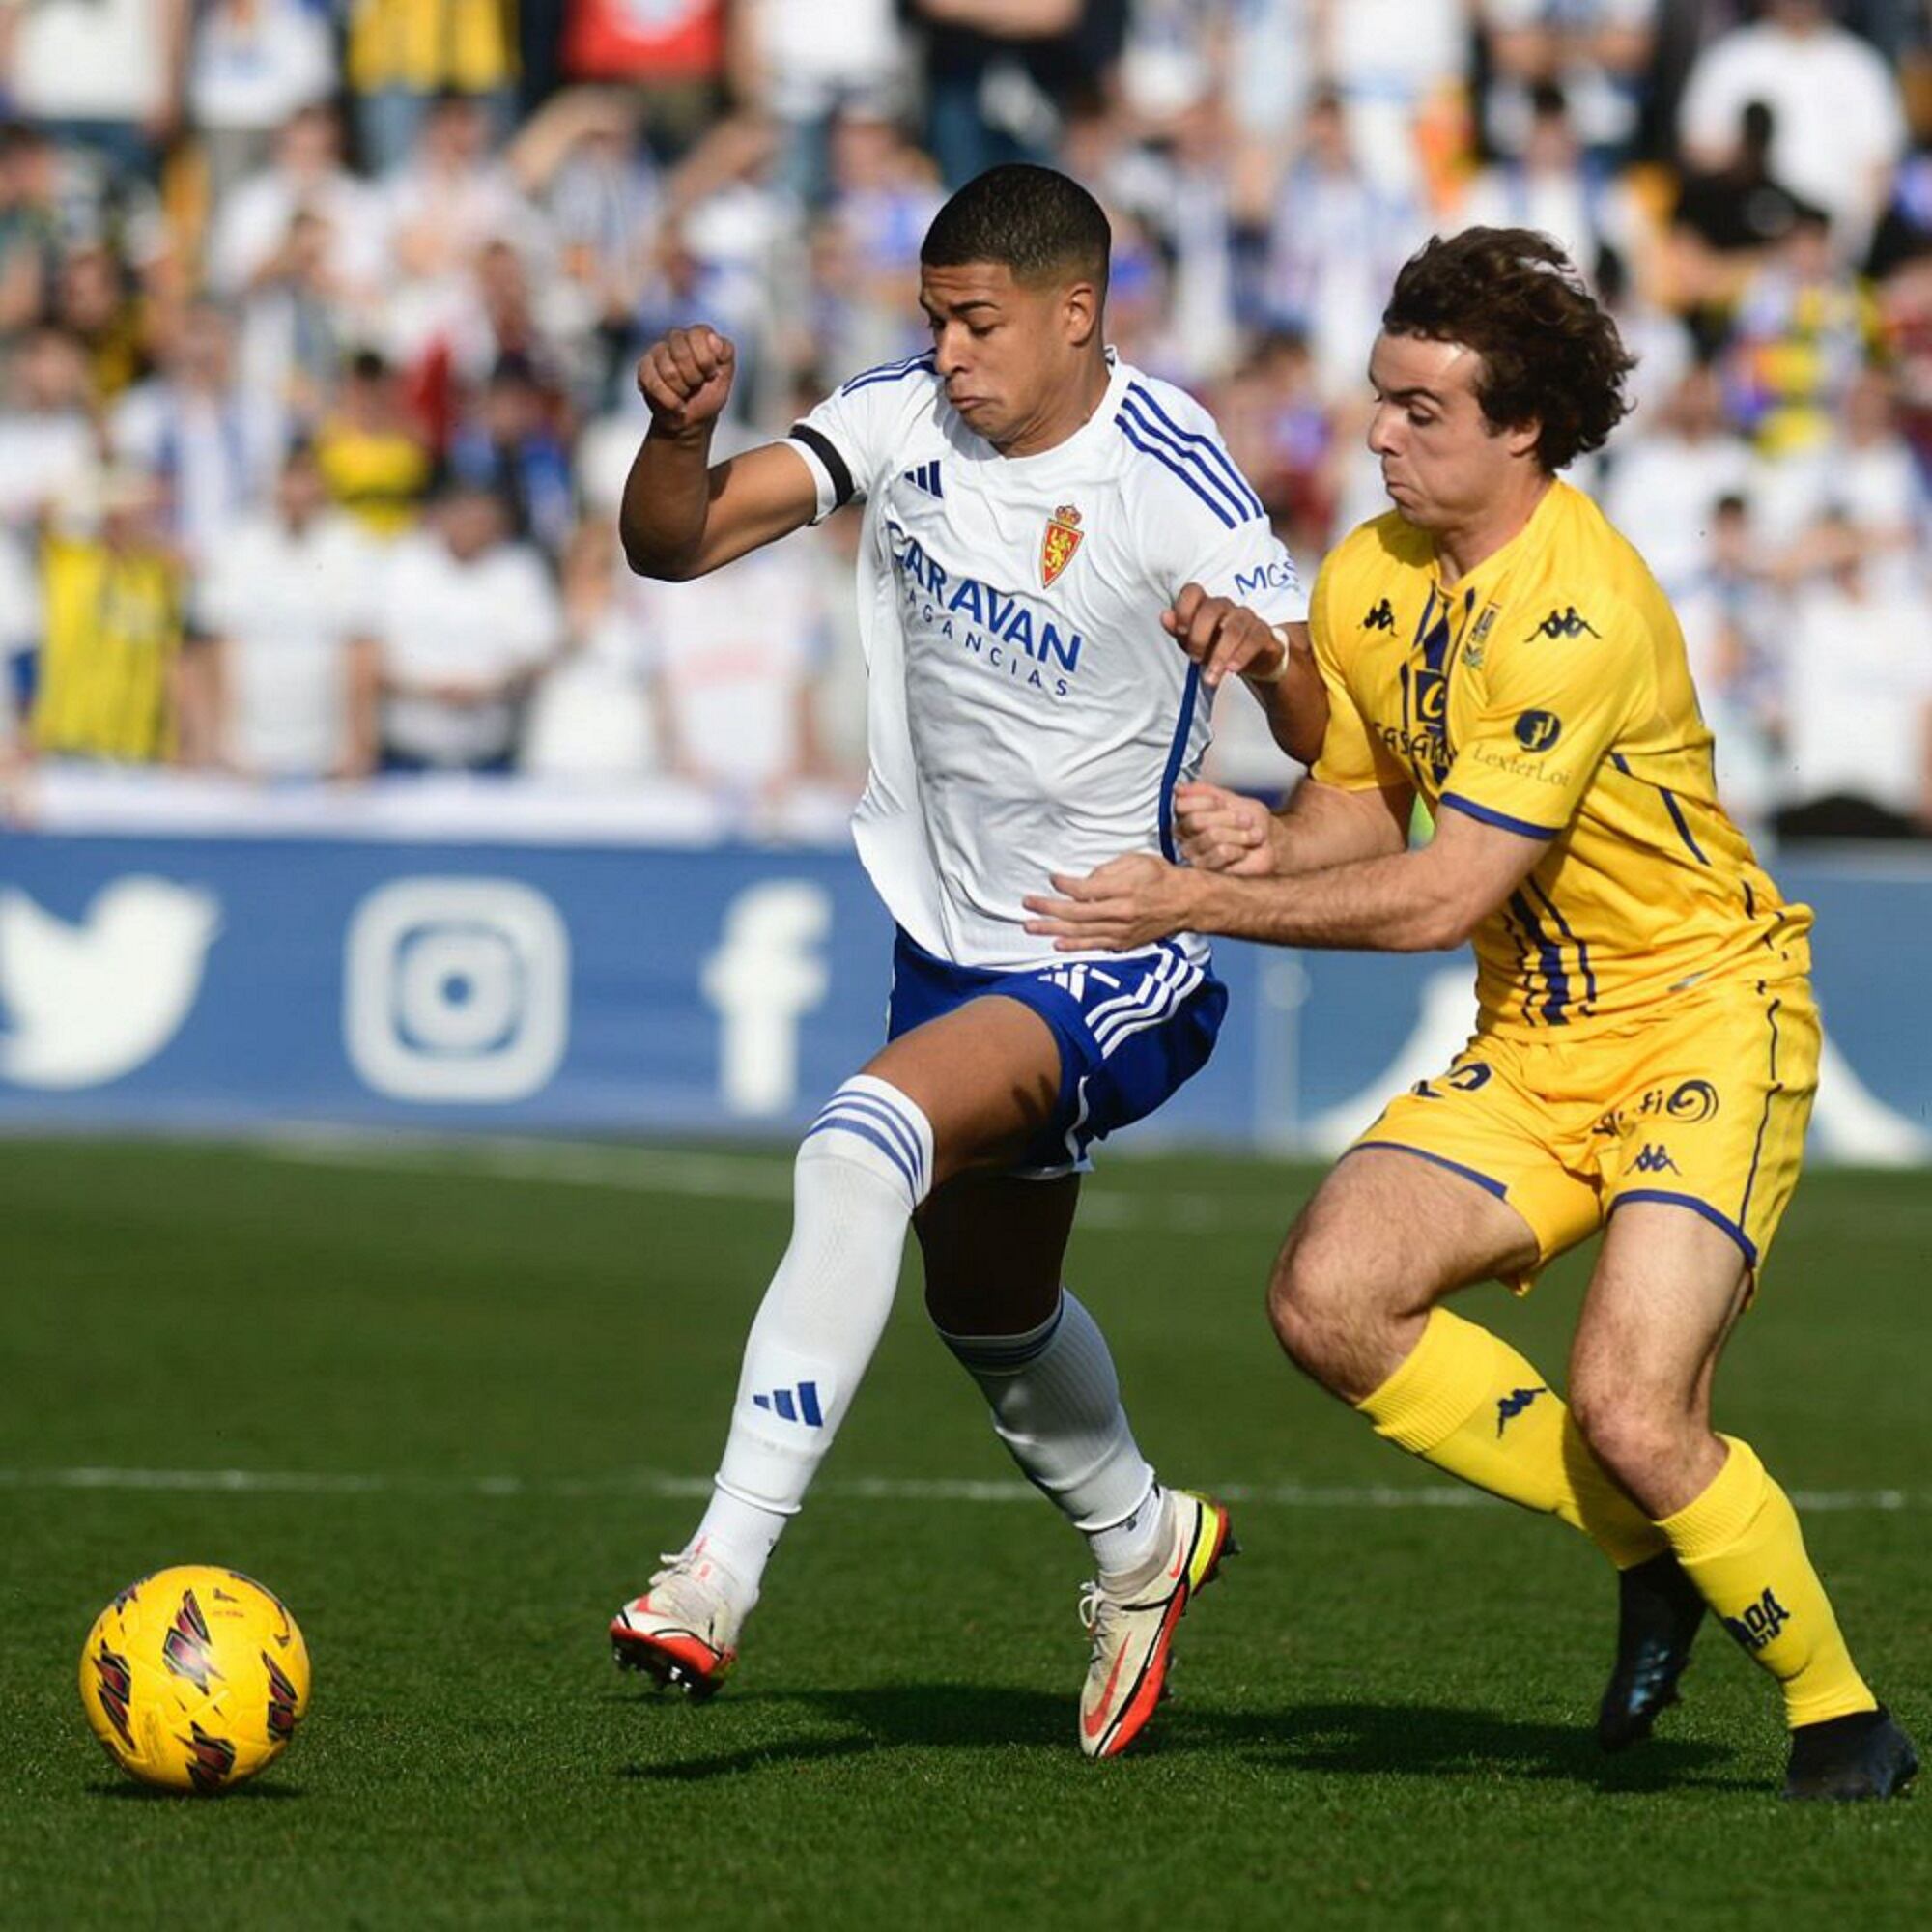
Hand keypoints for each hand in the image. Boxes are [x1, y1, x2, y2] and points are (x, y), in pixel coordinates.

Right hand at [636, 326, 736, 437]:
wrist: (690, 420)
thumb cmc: (709, 395)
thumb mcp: (725, 376)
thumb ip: (725, 354)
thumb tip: (714, 339)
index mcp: (699, 335)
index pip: (698, 335)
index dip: (706, 360)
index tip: (711, 374)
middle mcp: (677, 337)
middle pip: (681, 353)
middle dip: (694, 378)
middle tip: (697, 385)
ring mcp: (658, 351)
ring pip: (667, 371)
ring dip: (681, 391)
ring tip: (685, 394)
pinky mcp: (644, 367)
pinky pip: (653, 383)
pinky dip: (669, 400)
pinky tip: (676, 404)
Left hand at [1023, 853, 1199, 952]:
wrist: (1186, 904)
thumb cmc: (1160, 877)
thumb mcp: (1137, 861)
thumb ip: (1108, 870)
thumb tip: (1083, 881)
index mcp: (1124, 890)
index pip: (1084, 889)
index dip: (1064, 885)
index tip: (1052, 878)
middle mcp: (1121, 914)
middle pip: (1076, 914)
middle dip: (1048, 908)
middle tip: (1027, 903)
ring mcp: (1121, 932)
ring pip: (1080, 933)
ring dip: (1052, 930)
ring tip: (1030, 926)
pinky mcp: (1124, 943)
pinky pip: (1094, 946)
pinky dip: (1075, 946)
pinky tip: (1056, 944)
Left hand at [1162, 582, 1284, 689]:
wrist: (1253, 659)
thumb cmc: (1219, 647)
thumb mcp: (1194, 642)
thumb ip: (1179, 631)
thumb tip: (1165, 616)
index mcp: (1205, 606)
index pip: (1192, 592)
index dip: (1184, 609)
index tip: (1181, 632)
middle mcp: (1225, 607)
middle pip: (1212, 609)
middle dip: (1200, 636)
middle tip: (1196, 659)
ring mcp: (1245, 617)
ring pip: (1234, 627)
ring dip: (1220, 654)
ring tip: (1212, 676)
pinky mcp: (1262, 632)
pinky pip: (1254, 639)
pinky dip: (1241, 655)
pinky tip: (1232, 669)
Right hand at [1174, 780, 1277, 874]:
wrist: (1270, 844)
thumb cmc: (1251, 822)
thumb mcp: (1232, 799)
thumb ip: (1206, 792)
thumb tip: (1178, 789)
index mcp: (1187, 815)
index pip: (1180, 805)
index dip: (1205, 801)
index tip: (1223, 802)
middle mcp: (1185, 835)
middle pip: (1196, 821)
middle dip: (1227, 818)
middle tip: (1247, 820)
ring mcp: (1193, 854)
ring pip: (1212, 836)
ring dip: (1239, 834)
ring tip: (1253, 836)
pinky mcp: (1206, 870)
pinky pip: (1221, 852)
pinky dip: (1239, 849)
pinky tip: (1243, 852)